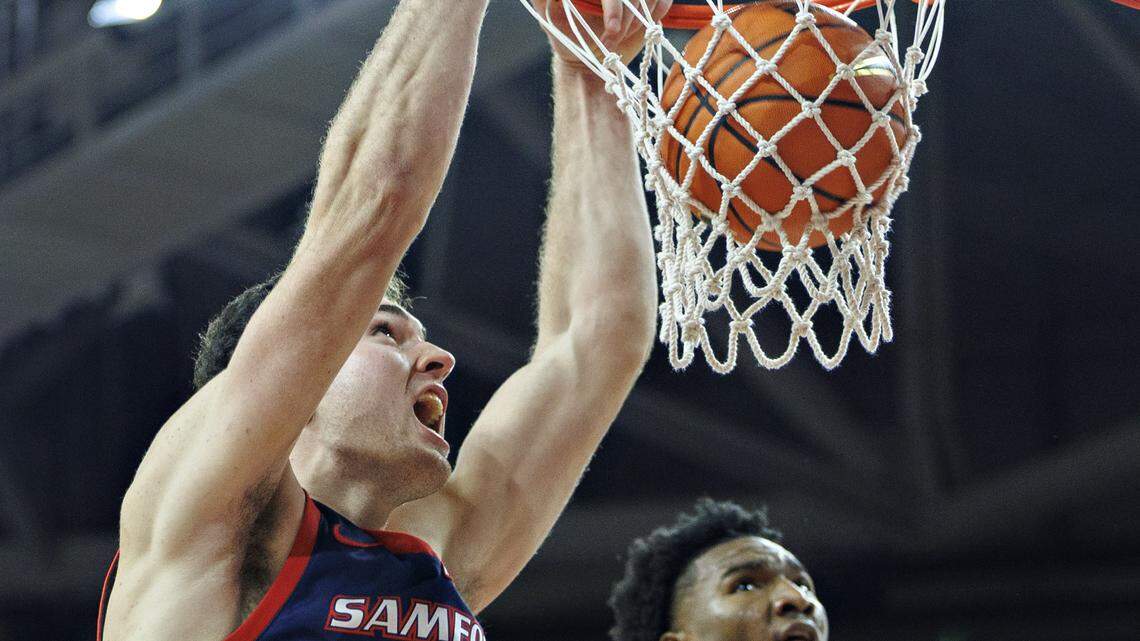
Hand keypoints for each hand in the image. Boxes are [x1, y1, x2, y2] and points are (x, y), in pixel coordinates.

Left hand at [532, 0, 672, 67]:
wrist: (585, 57)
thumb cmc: (565, 36)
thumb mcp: (548, 15)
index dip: (615, 8)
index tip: (612, 31)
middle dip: (627, 18)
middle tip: (613, 39)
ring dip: (640, 19)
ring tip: (623, 36)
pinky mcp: (649, 0)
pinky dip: (657, 13)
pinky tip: (642, 28)